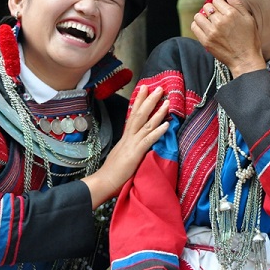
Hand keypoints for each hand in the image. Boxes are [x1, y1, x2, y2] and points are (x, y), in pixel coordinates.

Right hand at [82, 85, 168, 207]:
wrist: (103, 182)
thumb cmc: (113, 172)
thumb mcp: (122, 155)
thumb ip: (130, 147)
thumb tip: (137, 142)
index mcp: (126, 137)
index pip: (133, 115)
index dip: (140, 101)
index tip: (145, 89)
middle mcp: (128, 137)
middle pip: (139, 114)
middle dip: (149, 100)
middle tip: (158, 87)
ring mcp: (132, 144)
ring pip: (145, 124)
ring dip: (157, 112)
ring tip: (166, 101)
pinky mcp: (135, 154)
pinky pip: (148, 140)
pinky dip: (157, 132)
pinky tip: (166, 125)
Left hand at [191, 0, 265, 76]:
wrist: (245, 59)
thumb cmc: (249, 39)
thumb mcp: (249, 19)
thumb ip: (238, 4)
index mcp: (231, 14)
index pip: (217, 0)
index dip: (220, 4)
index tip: (222, 10)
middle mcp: (220, 21)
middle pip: (207, 7)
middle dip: (211, 10)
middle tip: (216, 16)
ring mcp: (211, 32)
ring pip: (199, 15)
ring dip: (203, 17)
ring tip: (209, 22)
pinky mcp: (206, 41)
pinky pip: (195, 26)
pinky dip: (198, 25)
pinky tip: (205, 28)